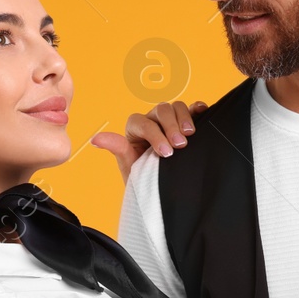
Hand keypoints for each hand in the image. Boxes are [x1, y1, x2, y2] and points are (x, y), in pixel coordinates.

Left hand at [90, 99, 208, 182]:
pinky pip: (191, 109)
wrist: (160, 191)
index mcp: (135, 130)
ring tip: (191, 134)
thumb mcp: (129, 167)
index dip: (155, 135)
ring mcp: (168, 121)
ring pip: (175, 106)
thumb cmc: (143, 180)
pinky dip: (196, 108)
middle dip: (171, 126)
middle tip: (181, 145)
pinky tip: (203, 111)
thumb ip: (117, 149)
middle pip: (160, 110)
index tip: (167, 153)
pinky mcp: (184, 123)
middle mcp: (151, 121)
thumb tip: (96, 139)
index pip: (143, 123)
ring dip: (184, 118)